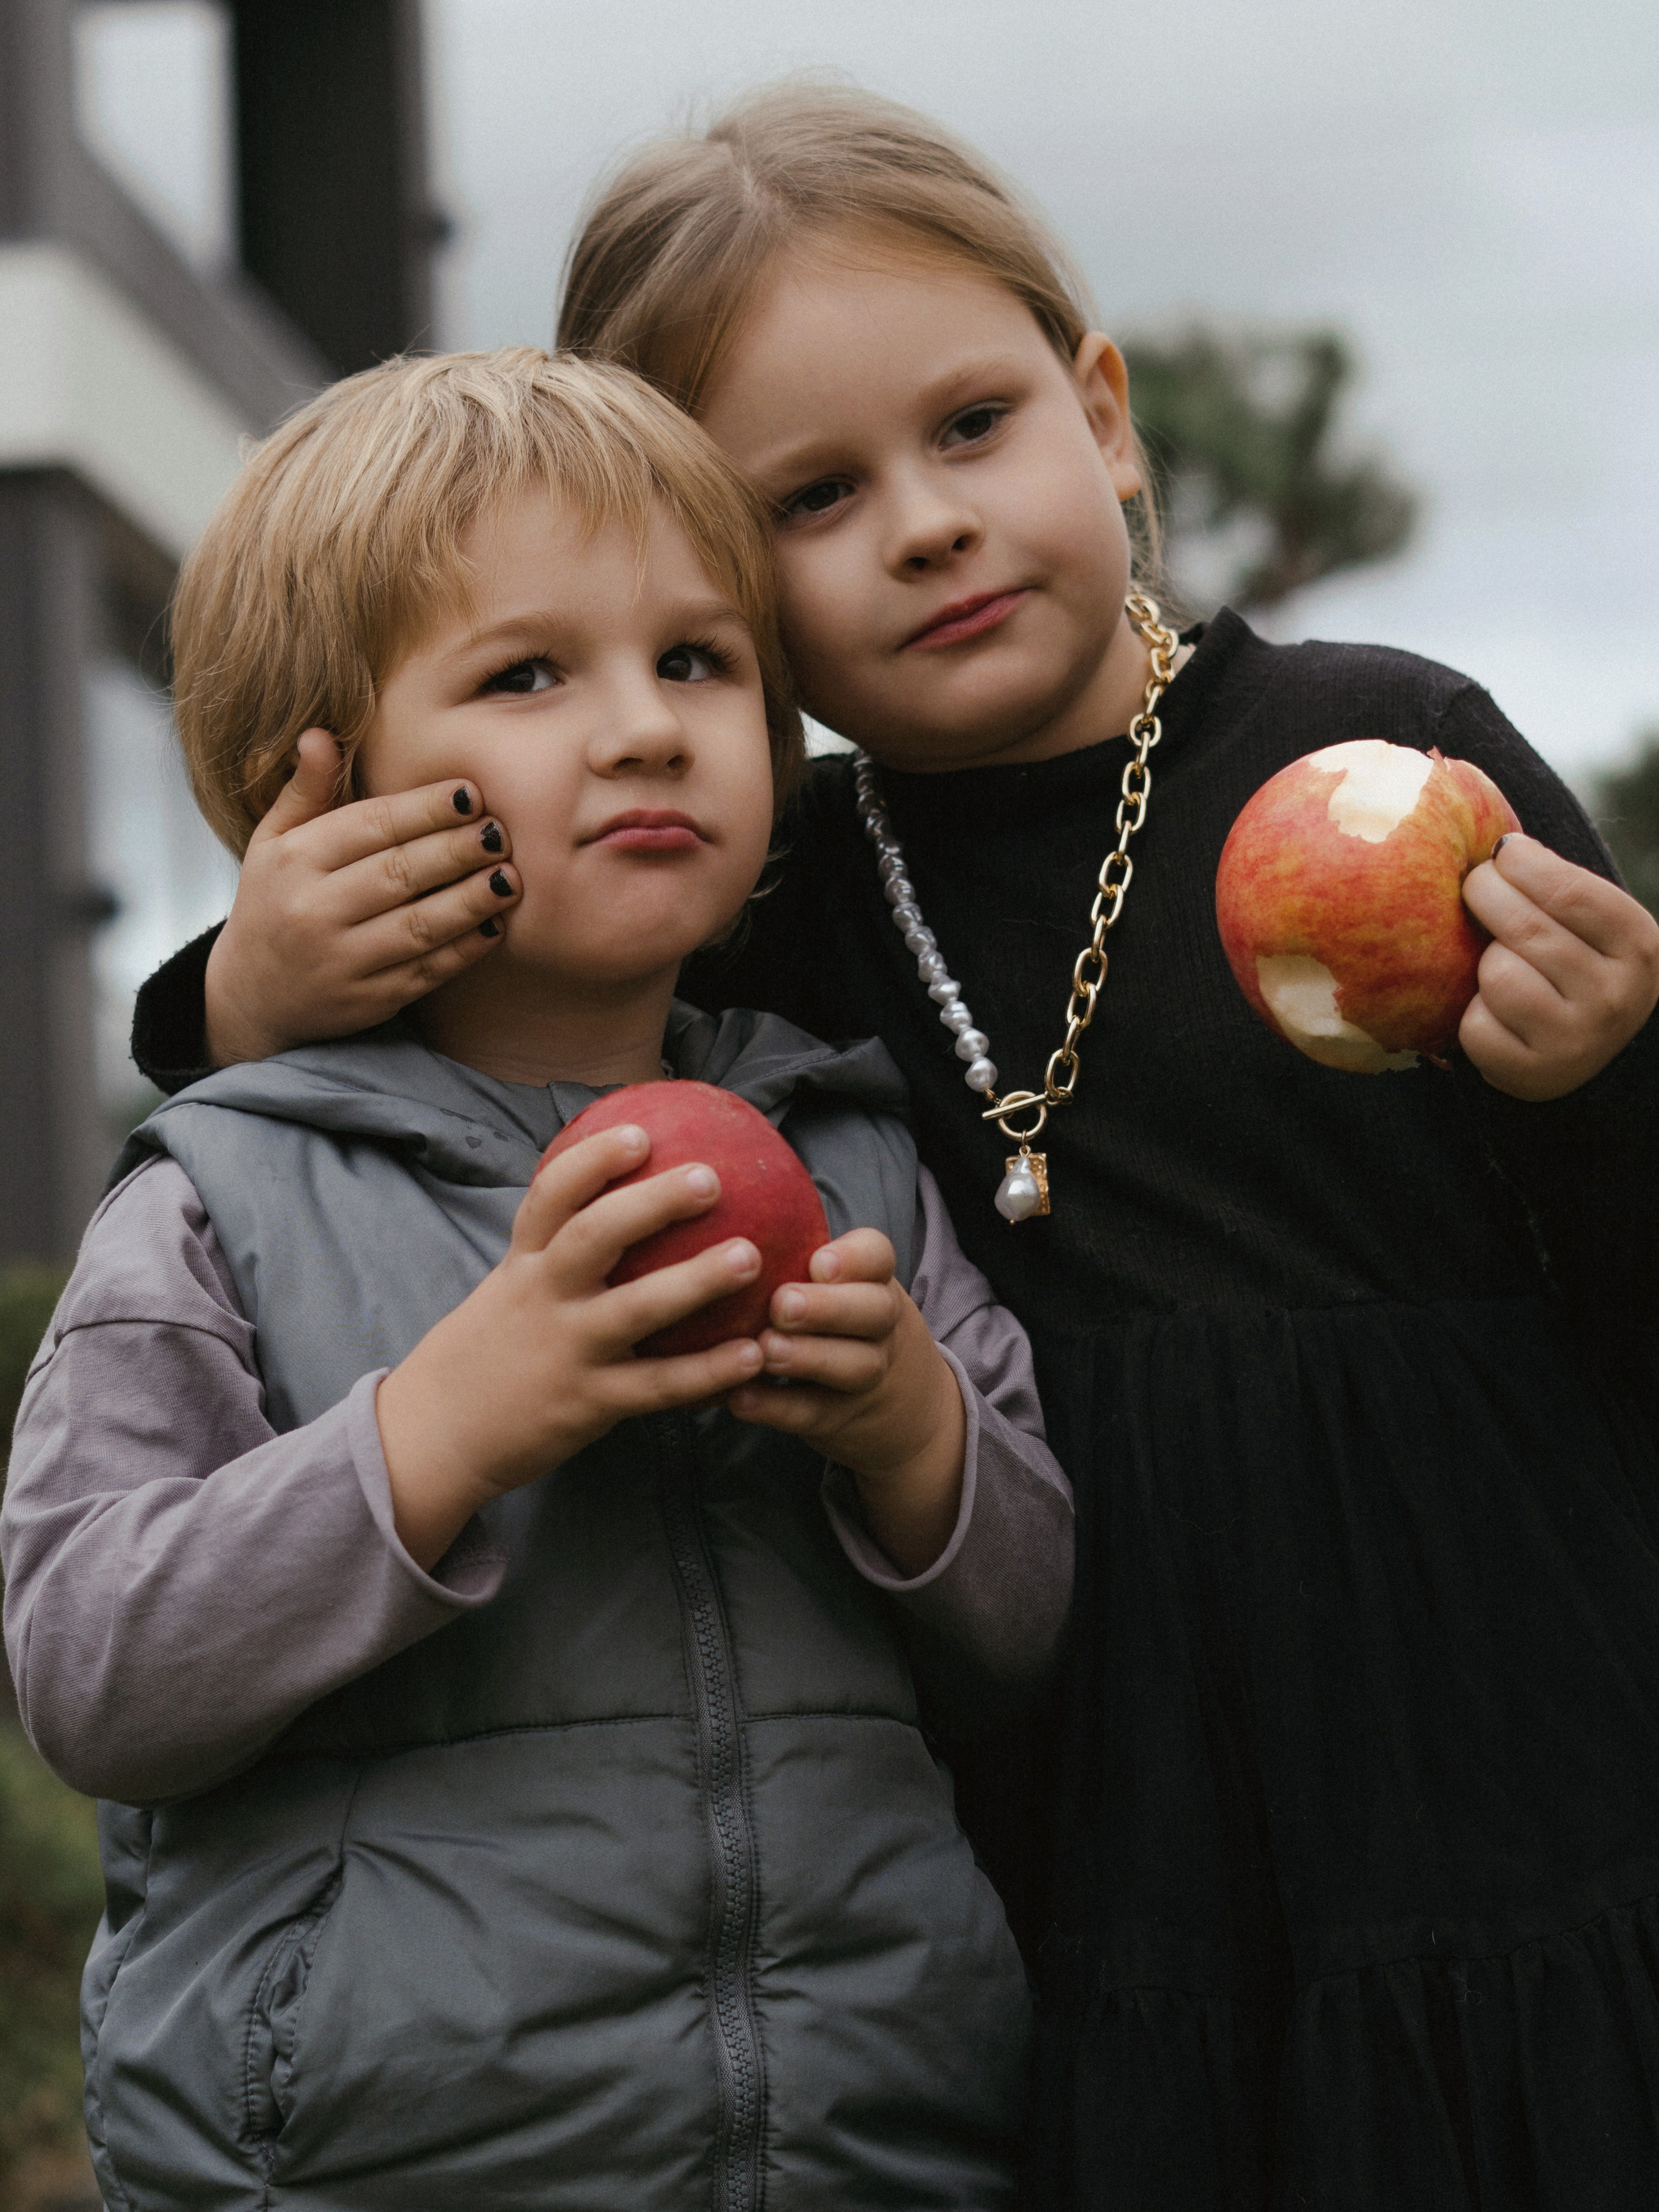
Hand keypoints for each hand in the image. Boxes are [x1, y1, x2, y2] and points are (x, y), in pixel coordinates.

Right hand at [203, 729, 525, 1066]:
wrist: (253, 995)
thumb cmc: (274, 902)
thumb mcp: (272, 842)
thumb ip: (304, 791)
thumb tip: (320, 735)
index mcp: (294, 861)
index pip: (369, 827)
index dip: (424, 809)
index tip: (471, 793)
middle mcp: (314, 911)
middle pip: (398, 873)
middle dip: (456, 850)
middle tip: (500, 831)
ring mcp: (342, 961)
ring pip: (418, 925)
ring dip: (470, 900)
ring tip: (509, 876)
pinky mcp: (368, 1000)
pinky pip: (426, 971)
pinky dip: (464, 950)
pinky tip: (495, 925)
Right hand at [374, 1125, 765, 1567]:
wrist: (435, 1435)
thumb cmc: (489, 1352)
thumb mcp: (508, 1287)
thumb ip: (555, 1251)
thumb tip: (623, 1202)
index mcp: (524, 1263)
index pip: (551, 1196)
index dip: (594, 1160)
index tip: (640, 1132)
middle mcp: (543, 1298)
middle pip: (594, 1237)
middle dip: (652, 1203)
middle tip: (710, 1178)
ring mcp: (566, 1350)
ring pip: (635, 1309)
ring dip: (696, 1281)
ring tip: (750, 1258)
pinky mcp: (588, 1404)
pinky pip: (657, 1386)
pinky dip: (708, 1371)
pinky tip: (753, 1356)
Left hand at [726, 1230, 965, 1576]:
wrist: (898, 1403)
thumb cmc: (837, 1320)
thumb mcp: (838, 1284)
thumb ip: (791, 1253)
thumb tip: (707, 1192)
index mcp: (873, 1281)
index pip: (877, 1256)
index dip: (853, 1258)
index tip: (817, 1262)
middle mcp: (879, 1325)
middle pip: (873, 1310)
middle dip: (827, 1307)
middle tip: (781, 1304)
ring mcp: (866, 1374)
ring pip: (853, 1365)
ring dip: (807, 1357)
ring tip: (763, 1349)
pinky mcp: (839, 1417)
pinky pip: (813, 1413)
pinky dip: (775, 1408)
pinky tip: (739, 1397)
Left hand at [1460, 834, 1658, 1099]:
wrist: (1591, 1058)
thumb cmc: (1578, 969)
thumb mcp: (1592, 925)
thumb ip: (1559, 886)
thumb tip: (1502, 846)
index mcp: (1638, 945)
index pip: (1568, 891)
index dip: (1520, 864)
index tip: (1500, 854)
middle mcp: (1617, 995)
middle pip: (1524, 927)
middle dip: (1485, 895)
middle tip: (1477, 888)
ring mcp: (1578, 1040)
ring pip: (1498, 974)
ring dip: (1485, 963)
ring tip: (1502, 965)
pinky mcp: (1535, 1075)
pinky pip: (1476, 1026)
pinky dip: (1474, 1016)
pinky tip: (1496, 1016)